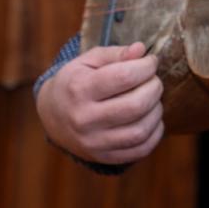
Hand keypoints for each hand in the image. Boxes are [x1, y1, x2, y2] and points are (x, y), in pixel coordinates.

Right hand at [35, 42, 164, 164]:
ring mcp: (93, 142)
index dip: (146, 66)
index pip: (124, 76)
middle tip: (154, 80)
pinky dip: (155, 134)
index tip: (151, 61)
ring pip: (140, 131)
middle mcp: (84, 119)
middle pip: (135, 105)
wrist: (52, 116)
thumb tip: (141, 50)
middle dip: (154, 88)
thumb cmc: (75, 82)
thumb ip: (114, 54)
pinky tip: (152, 119)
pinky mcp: (103, 157)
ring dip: (156, 111)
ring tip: (153, 99)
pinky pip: (140, 150)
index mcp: (79, 89)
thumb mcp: (87, 61)